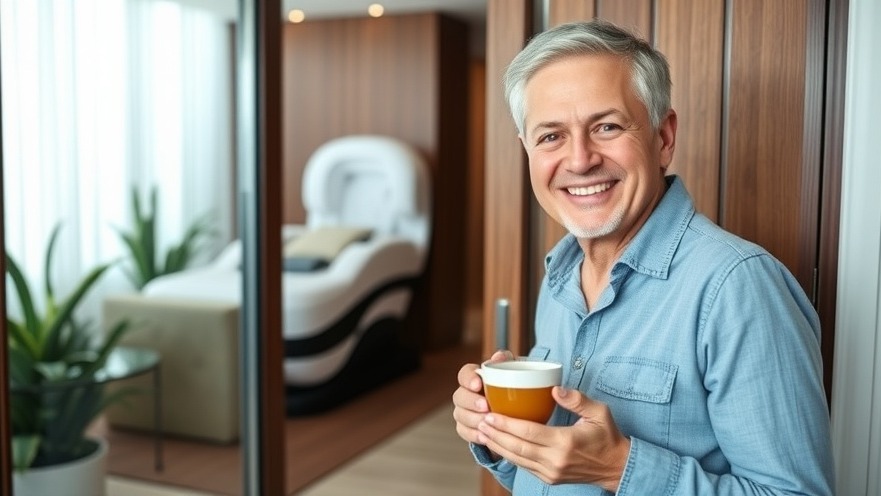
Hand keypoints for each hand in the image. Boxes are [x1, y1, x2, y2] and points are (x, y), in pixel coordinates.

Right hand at [451, 350, 512, 445]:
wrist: (519, 408)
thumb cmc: (514, 385)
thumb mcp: (514, 370)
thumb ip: (506, 361)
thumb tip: (498, 356)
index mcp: (474, 377)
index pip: (464, 374)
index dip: (468, 379)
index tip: (478, 384)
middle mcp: (465, 393)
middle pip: (458, 396)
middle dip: (470, 402)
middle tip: (486, 406)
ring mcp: (464, 411)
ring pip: (459, 415)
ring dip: (473, 420)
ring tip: (487, 423)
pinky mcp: (466, 427)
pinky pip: (464, 432)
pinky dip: (473, 435)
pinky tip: (485, 437)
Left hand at [475, 386, 630, 491]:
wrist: (616, 467)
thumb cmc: (607, 436)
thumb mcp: (599, 413)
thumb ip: (577, 400)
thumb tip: (555, 389)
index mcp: (565, 443)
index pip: (529, 433)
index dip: (507, 424)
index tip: (491, 414)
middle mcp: (555, 461)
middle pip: (517, 447)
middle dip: (496, 434)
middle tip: (480, 421)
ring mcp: (551, 473)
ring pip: (517, 459)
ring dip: (498, 446)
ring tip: (482, 432)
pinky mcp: (549, 478)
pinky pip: (523, 466)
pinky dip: (508, 455)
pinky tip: (498, 444)